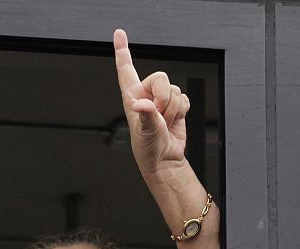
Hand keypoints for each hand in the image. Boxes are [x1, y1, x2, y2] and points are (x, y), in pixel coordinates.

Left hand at [113, 29, 189, 177]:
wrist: (165, 160)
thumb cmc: (149, 149)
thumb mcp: (145, 132)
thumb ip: (146, 115)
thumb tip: (141, 105)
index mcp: (132, 97)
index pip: (126, 69)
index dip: (123, 50)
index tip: (119, 34)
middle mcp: (146, 95)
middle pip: (162, 78)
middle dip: (164, 98)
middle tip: (159, 117)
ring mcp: (161, 101)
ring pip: (175, 89)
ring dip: (173, 109)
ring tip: (164, 124)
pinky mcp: (176, 106)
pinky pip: (185, 98)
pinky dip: (182, 111)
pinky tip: (174, 122)